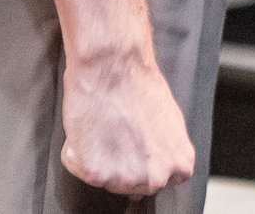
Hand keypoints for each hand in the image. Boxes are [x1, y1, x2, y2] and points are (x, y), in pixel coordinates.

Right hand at [59, 43, 195, 197]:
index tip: (134, 148)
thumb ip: (164, 150)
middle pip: (131, 185)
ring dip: (98, 159)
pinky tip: (89, 127)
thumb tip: (152, 158)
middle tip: (116, 134)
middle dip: (120, 164)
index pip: (159, 180)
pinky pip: (79, 168)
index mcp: (178, 165)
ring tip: (104, 128)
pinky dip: (76, 150)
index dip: (142, 162)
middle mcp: (155, 178)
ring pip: (104, 180)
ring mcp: (125, 180)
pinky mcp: (96, 174)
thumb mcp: (170, 124)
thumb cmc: (141, 87)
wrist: (115, 68)